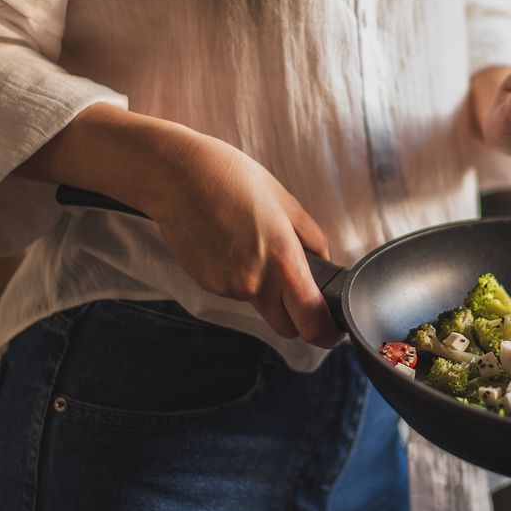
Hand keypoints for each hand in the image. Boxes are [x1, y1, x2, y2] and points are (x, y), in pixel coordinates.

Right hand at [149, 131, 340, 348]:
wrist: (178, 177)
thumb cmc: (232, 179)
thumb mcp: (285, 201)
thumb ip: (310, 237)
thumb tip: (323, 262)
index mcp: (283, 260)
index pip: (311, 322)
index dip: (326, 333)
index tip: (332, 330)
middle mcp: (255, 282)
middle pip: (286, 327)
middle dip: (296, 316)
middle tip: (297, 288)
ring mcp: (227, 287)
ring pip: (257, 304)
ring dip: (263, 288)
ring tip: (250, 243)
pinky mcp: (206, 283)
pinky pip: (232, 290)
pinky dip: (237, 275)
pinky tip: (229, 244)